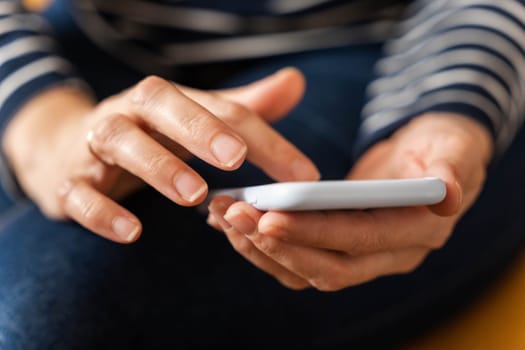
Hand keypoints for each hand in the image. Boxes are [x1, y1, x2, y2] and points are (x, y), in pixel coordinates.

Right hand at [2, 68, 319, 242]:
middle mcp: (131, 113)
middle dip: (200, 129)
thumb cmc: (149, 134)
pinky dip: (103, 212)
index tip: (302, 175)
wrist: (67, 147)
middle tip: (237, 158)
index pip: (223, 111)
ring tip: (195, 196)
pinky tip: (132, 233)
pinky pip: (81, 193)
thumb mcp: (195, 118)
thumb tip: (295, 82)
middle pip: (162, 106)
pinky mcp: (71, 182)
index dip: (266, 141)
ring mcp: (96, 145)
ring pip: (121, 143)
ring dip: (158, 167)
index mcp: (167, 99)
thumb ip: (243, 106)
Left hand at [207, 113, 492, 290]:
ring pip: (303, 268)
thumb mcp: (454, 146)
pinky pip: (296, 257)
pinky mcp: (338, 248)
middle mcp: (387, 255)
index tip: (271, 217)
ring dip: (260, 246)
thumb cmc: (442, 146)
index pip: (358, 242)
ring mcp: (361, 255)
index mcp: (416, 233)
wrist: (431, 155)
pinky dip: (261, 243)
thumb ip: (453, 167)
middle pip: (325, 266)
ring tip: (223, 215)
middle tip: (234, 214)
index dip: (315, 234)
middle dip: (276, 244)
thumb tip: (448, 192)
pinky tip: (232, 221)